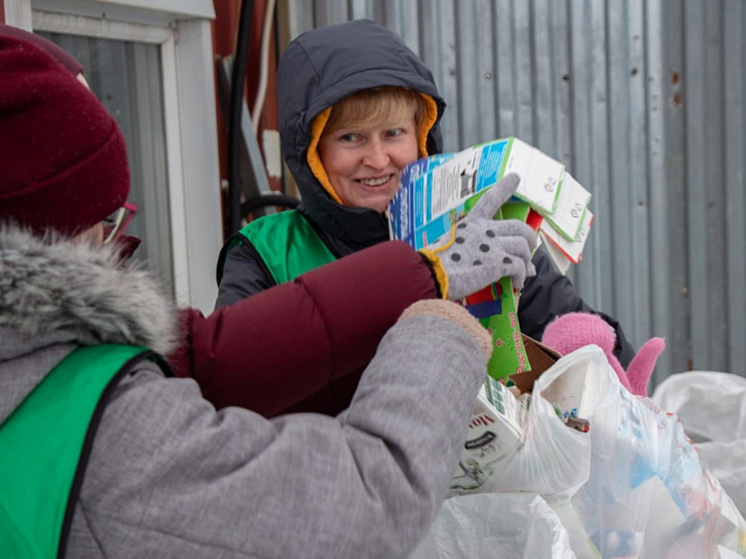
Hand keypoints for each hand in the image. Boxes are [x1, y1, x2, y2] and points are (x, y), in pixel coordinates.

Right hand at [419, 173, 536, 299]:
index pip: (490, 200)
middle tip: (530, 248)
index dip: (504, 188)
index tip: (515, 177)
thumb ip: (467, 247)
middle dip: (529, 238)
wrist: (431, 273)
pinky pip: (520, 266)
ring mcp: (493, 245)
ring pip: (523, 246)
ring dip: (527, 260)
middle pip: (518, 227)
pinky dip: (521, 276)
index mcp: (470, 223)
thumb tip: (478, 262)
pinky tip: (516, 284)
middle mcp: (484, 230)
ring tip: (524, 272)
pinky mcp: (498, 263)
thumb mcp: (448, 245)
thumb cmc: (434, 263)